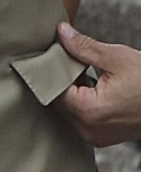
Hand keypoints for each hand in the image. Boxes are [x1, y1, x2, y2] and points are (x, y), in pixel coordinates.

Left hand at [57, 23, 140, 146]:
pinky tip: (99, 89)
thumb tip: (62, 33)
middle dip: (66, 82)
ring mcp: (96, 138)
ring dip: (76, 93)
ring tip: (91, 75)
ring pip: (71, 111)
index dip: (55, 71)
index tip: (59, 54)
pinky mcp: (103, 139)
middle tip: (76, 62)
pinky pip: (84, 119)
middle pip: (61, 103)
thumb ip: (84, 47)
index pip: (55, 91)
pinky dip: (86, 104)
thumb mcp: (116, 57)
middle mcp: (88, 131)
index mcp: (89, 112)